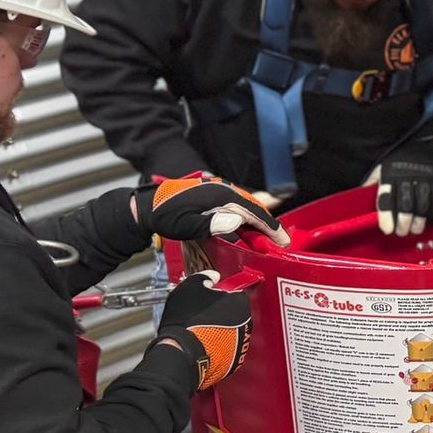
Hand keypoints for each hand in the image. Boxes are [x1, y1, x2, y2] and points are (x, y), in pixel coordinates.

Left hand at [140, 175, 289, 245]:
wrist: (148, 206)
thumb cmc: (165, 217)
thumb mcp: (187, 225)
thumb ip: (212, 224)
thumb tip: (236, 222)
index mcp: (221, 197)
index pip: (254, 212)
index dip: (271, 227)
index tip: (283, 241)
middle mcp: (223, 191)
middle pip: (254, 208)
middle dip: (269, 225)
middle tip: (281, 242)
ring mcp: (219, 192)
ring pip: (247, 207)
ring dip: (258, 222)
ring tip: (267, 238)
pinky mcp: (213, 196)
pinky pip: (237, 206)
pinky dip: (247, 218)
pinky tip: (247, 227)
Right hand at [155, 270, 251, 390]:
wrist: (183, 354)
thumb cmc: (187, 321)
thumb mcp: (191, 287)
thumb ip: (205, 277)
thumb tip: (212, 276)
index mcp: (239, 303)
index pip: (234, 293)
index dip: (219, 294)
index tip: (209, 297)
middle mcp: (246, 324)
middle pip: (235, 313)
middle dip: (222, 313)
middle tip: (202, 315)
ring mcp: (242, 344)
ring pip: (232, 332)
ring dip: (221, 331)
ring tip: (201, 331)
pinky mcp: (234, 362)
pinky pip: (227, 350)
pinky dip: (219, 348)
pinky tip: (204, 345)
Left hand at [376, 136, 432, 236]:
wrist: (420, 144)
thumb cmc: (398, 159)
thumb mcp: (380, 168)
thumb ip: (372, 185)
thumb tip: (359, 200)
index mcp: (390, 173)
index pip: (386, 196)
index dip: (386, 216)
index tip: (387, 229)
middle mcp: (407, 175)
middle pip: (405, 205)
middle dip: (403, 222)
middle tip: (400, 231)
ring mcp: (424, 177)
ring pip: (422, 205)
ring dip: (418, 221)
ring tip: (414, 229)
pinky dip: (431, 213)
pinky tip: (426, 218)